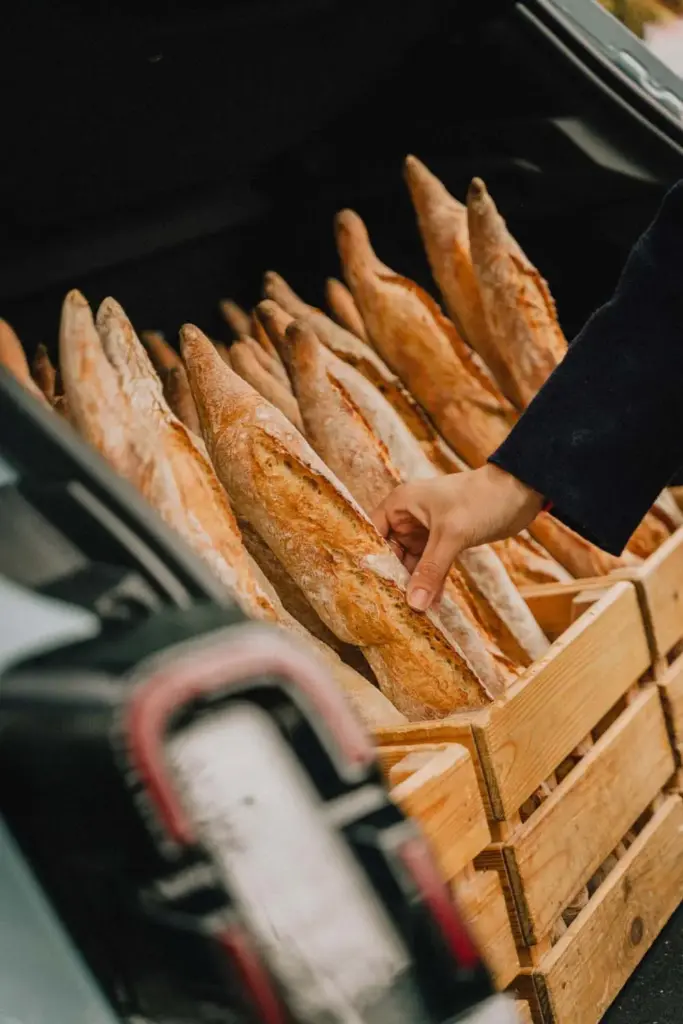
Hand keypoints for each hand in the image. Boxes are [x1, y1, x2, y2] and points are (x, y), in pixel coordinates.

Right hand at [372, 464, 543, 611]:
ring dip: (412, 585)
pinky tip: (430, 606)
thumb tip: (413, 603)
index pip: (371, 534)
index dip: (368, 560)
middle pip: (390, 553)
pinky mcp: (444, 542)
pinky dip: (430, 583)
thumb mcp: (452, 534)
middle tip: (387, 609)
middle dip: (392, 578)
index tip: (364, 589)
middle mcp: (408, 517)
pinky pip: (430, 567)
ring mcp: (426, 531)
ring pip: (411, 563)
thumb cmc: (481, 500)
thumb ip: (431, 569)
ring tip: (408, 614)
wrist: (519, 493)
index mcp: (400, 504)